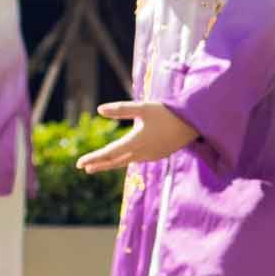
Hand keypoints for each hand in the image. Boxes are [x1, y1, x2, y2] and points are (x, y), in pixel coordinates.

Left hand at [74, 98, 198, 173]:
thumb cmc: (168, 112)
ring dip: (111, 162)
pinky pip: (136, 159)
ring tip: (98, 164)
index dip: (94, 158)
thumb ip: (121, 109)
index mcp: (136, 142)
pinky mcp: (157, 155)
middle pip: (116, 161)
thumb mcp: (142, 107)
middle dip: (99, 164)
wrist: (194, 123)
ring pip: (126, 161)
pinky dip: (125, 160)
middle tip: (83, 168)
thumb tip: (99, 109)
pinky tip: (121, 157)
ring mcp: (151, 156)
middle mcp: (142, 152)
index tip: (79, 163)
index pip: (110, 153)